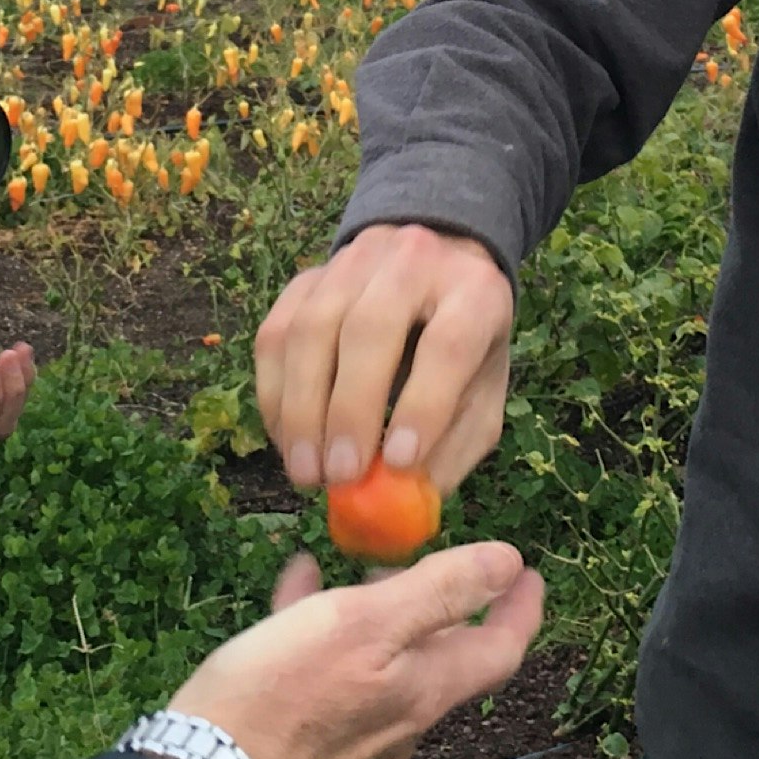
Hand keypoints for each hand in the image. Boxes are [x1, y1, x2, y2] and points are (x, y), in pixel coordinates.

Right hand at [170, 540, 544, 758]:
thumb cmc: (282, 690)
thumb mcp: (366, 622)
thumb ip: (440, 591)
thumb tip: (507, 562)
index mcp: (424, 690)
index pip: (499, 649)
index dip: (520, 608)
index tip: (529, 572)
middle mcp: (403, 721)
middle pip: (443, 656)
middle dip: (445, 604)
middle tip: (432, 559)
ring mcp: (358, 737)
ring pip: (386, 660)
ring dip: (380, 610)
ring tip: (354, 566)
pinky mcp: (314, 741)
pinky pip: (337, 675)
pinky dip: (327, 629)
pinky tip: (295, 588)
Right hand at [256, 223, 512, 495]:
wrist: (435, 266)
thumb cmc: (465, 345)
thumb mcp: (484, 391)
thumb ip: (454, 445)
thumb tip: (405, 499)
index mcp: (475, 291)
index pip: (448, 343)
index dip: (424, 404)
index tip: (401, 464)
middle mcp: (414, 259)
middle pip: (370, 329)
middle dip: (350, 410)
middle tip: (340, 477)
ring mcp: (354, 260)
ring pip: (312, 328)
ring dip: (302, 408)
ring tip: (307, 472)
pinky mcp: (308, 275)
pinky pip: (276, 332)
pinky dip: (275, 393)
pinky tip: (287, 438)